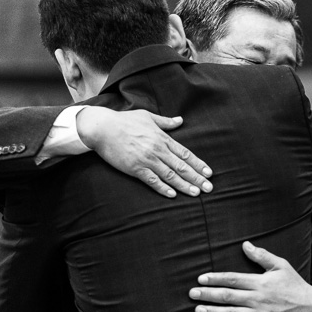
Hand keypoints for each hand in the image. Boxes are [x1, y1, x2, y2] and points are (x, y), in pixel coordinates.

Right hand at [76, 107, 212, 197]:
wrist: (102, 128)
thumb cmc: (125, 121)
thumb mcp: (148, 116)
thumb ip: (166, 121)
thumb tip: (180, 120)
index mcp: (162, 138)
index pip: (185, 153)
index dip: (198, 164)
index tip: (209, 172)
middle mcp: (158, 150)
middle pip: (181, 166)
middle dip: (197, 178)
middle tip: (209, 188)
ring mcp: (147, 159)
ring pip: (170, 175)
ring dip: (184, 185)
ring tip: (196, 193)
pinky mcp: (135, 168)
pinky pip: (152, 180)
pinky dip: (162, 188)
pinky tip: (172, 194)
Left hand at [189, 241, 311, 311]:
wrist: (310, 308)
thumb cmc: (294, 284)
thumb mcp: (281, 265)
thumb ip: (262, 256)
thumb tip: (245, 245)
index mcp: (260, 282)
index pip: (233, 279)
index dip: (216, 279)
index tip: (201, 279)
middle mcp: (258, 299)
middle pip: (228, 296)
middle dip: (208, 295)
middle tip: (192, 294)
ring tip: (198, 310)